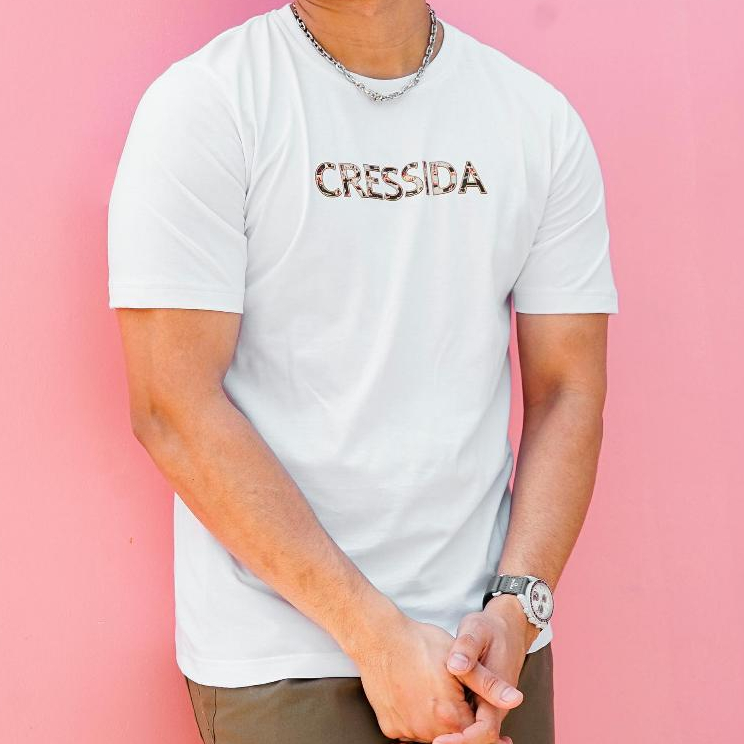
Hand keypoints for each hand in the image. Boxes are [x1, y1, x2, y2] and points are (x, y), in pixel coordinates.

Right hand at [349, 613, 525, 742]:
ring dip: (441, 724)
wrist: (378, 637)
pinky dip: (419, 720)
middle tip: (464, 704)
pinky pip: (411, 731)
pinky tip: (419, 696)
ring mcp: (405, 730)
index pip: (476, 736)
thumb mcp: (459, 660)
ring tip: (439, 694)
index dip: (487, 731)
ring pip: (432, 735)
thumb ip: (488, 684)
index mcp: (449, 717)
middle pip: (454, 737)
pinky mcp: (389, 726)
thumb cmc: (420, 644)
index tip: (500, 735)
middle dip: (463, 726)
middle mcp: (426, 730)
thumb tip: (516, 700)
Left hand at [433, 595, 540, 743]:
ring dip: (446, 736)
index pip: (483, 732)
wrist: (506, 628)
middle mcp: (492, 708)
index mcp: (495, 697)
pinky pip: (464, 723)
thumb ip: (467, 648)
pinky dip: (445, 727)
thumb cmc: (489, 630)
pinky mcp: (478, 704)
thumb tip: (455, 665)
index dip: (461, 740)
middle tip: (421, 741)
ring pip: (467, 732)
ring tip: (416, 736)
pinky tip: (424, 725)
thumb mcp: (476, 631)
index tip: (438, 741)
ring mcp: (485, 708)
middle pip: (474, 738)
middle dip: (450, 741)